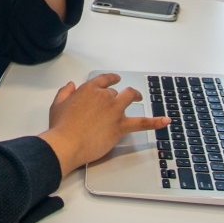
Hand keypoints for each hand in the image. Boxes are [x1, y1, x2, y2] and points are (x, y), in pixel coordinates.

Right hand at [39, 73, 168, 173]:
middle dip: (119, 94)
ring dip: (136, 96)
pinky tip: (166, 121)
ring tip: (139, 98)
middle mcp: (104, 96)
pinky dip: (155, 121)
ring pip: (130, 97)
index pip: (104, 80)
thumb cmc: (61, 127)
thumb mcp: (57, 105)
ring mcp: (115, 110)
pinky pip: (142, 122)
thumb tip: (71, 85)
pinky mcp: (121, 126)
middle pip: (116, 92)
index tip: (115, 80)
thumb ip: (65, 92)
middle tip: (123, 96)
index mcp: (89, 90)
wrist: (67, 143)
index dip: (111, 79)